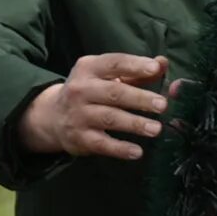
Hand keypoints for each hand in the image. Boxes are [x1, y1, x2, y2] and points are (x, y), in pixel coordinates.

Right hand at [17, 54, 171, 160]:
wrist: (53, 117)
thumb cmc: (90, 92)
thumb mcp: (107, 76)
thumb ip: (135, 72)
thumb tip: (163, 63)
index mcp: (89, 68)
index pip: (114, 63)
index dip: (135, 65)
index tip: (155, 68)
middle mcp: (81, 89)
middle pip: (114, 93)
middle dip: (139, 98)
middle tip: (162, 105)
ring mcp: (78, 114)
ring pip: (109, 118)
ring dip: (134, 124)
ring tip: (156, 128)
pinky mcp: (79, 138)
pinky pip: (102, 144)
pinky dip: (120, 149)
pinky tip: (137, 152)